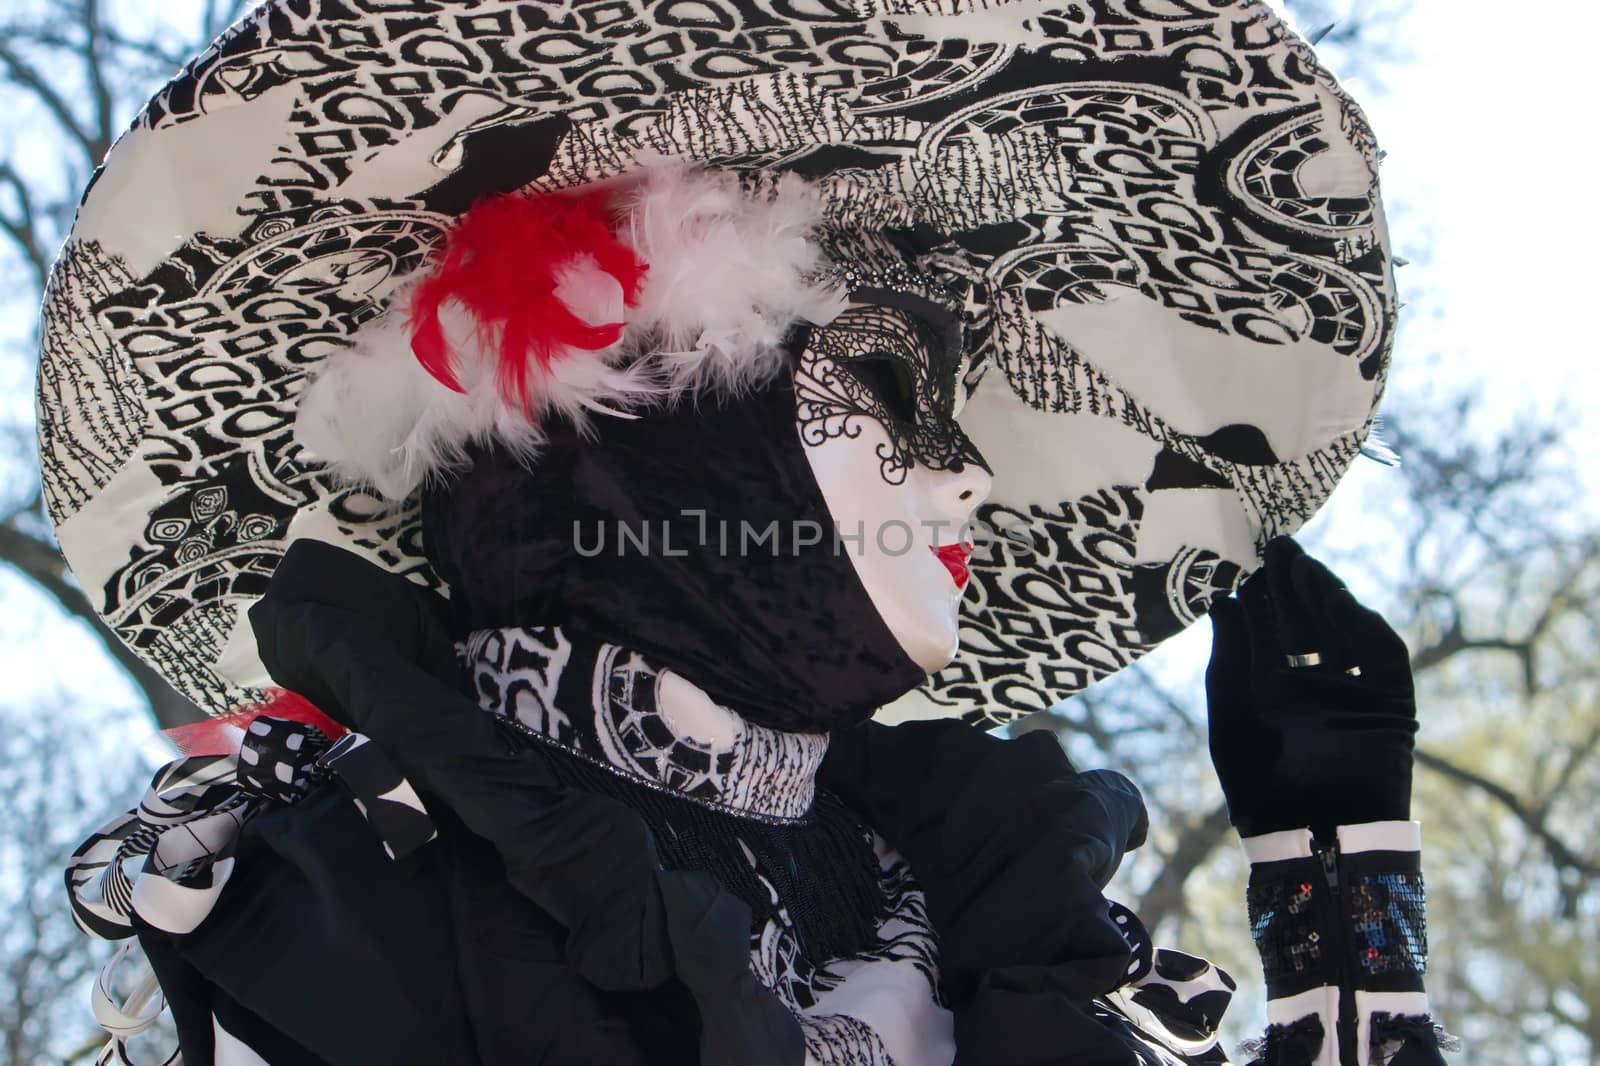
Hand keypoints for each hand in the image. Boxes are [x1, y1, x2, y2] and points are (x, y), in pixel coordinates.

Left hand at [1205, 537, 1415, 838]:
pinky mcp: (1390, 706)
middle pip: (1308, 624)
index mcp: (1273, 691)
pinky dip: (1364, 627)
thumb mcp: (1231, 707)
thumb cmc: (1257, 779)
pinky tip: (1337, 601)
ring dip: (1326, 598)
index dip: (1263, 596)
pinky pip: (1383, 658)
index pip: (1271, 631)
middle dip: (1295, 587)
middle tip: (1279, 547)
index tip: (1249, 561)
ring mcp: (1352, 695)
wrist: (1309, 832)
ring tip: (1301, 567)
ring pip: (1345, 632)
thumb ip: (1230, 653)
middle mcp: (1313, 689)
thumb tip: (1222, 599)